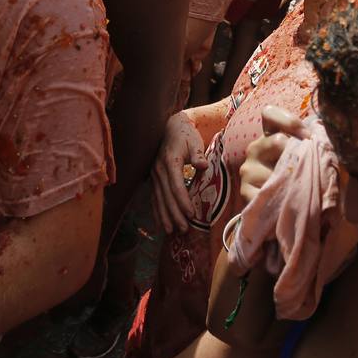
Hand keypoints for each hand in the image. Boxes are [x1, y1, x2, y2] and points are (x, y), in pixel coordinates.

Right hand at [150, 112, 208, 234]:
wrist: (170, 126)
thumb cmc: (185, 135)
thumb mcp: (193, 142)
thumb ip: (198, 155)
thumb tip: (203, 165)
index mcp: (170, 161)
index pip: (176, 185)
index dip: (182, 200)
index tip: (191, 214)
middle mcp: (159, 169)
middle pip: (166, 195)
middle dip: (174, 213)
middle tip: (183, 229)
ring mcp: (154, 174)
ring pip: (158, 199)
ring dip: (164, 216)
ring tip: (170, 231)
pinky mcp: (154, 178)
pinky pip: (154, 197)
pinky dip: (157, 211)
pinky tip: (160, 224)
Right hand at [237, 106, 307, 206]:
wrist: (292, 212)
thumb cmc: (305, 179)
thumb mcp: (311, 159)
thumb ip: (315, 146)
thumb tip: (324, 137)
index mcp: (270, 135)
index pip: (269, 113)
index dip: (289, 120)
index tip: (309, 136)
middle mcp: (256, 148)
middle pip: (277, 141)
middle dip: (299, 155)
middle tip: (312, 170)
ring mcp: (248, 170)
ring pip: (273, 169)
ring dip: (292, 182)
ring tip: (301, 192)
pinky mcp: (245, 191)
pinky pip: (265, 192)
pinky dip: (280, 199)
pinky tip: (287, 203)